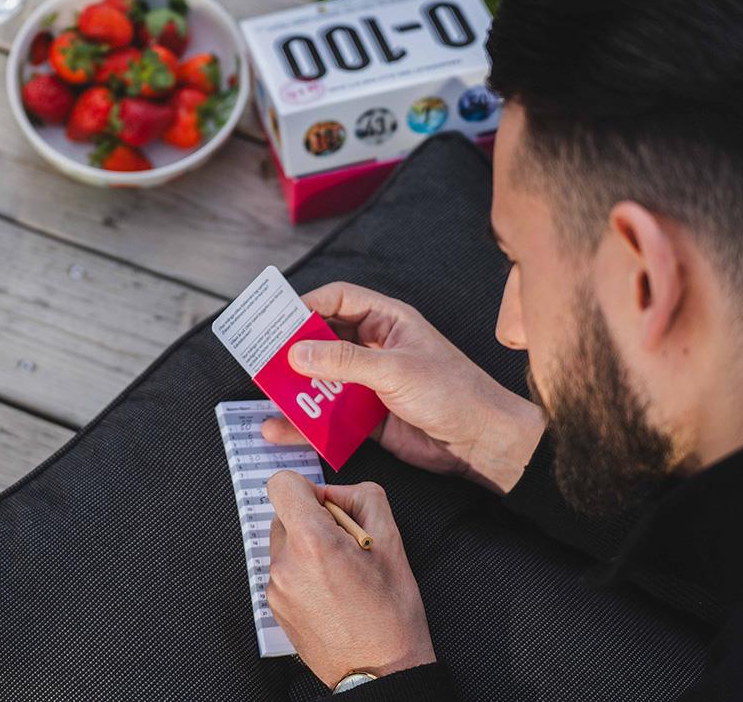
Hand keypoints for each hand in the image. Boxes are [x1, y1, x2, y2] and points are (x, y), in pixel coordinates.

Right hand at [261, 282, 544, 493]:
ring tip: (265, 394)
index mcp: (388, 320)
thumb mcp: (395, 370)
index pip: (339, 299)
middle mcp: (375, 347)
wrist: (482, 442)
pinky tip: (281, 429)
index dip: (307, 305)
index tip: (277, 319)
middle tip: (260, 357)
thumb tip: (297, 352)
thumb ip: (344, 361)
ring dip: (294, 388)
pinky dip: (305, 422)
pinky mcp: (367, 416)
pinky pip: (327, 415)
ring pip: (321, 379)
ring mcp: (369, 382)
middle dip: (292, 349)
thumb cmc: (453, 392)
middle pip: (323, 339)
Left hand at [266, 470, 435, 687]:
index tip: (328, 507)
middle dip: (312, 520)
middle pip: (285, 514)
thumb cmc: (390, 614)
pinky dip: (303, 572)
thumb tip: (336, 493)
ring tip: (342, 575)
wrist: (380, 672)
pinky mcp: (275, 606)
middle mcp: (285, 563)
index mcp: (312, 541)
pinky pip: (284, 571)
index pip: (282, 483)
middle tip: (346, 547)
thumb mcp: (392, 541)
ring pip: (285, 543)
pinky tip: (331, 593)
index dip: (308, 488)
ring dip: (308, 548)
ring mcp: (277, 587)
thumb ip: (362, 498)